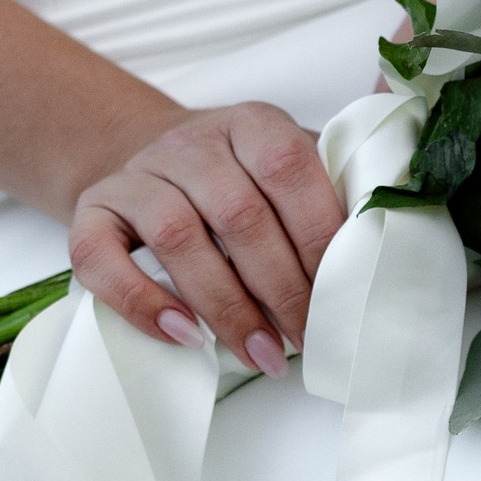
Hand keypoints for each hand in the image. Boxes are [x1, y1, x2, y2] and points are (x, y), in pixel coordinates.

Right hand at [68, 102, 344, 372]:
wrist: (145, 155)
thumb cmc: (238, 179)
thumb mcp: (287, 165)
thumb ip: (332, 188)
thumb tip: (390, 233)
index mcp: (251, 125)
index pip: (289, 169)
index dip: (316, 235)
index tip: (341, 294)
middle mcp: (191, 143)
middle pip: (238, 214)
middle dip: (281, 288)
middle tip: (308, 340)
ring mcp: (136, 176)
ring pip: (177, 237)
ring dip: (225, 306)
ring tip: (262, 355)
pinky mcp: (90, 212)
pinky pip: (102, 257)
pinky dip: (142, 301)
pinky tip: (184, 336)